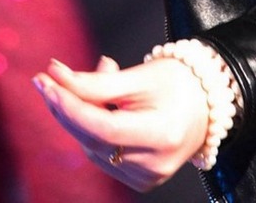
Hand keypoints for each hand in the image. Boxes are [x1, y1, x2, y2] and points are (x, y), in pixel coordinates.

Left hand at [32, 52, 209, 191]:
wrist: (209, 105)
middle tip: (46, 79)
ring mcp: (147, 178)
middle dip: (65, 109)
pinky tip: (101, 105)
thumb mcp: (141, 75)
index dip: (71, 106)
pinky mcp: (141, 180)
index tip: (46, 82)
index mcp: (161, 135)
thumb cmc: (178, 82)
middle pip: (93, 140)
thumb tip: (55, 75)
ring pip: (93, 149)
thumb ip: (98, 81)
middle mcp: (154, 164)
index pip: (103, 127)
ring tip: (96, 79)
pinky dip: (92, 130)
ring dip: (79, 116)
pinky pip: (103, 156)